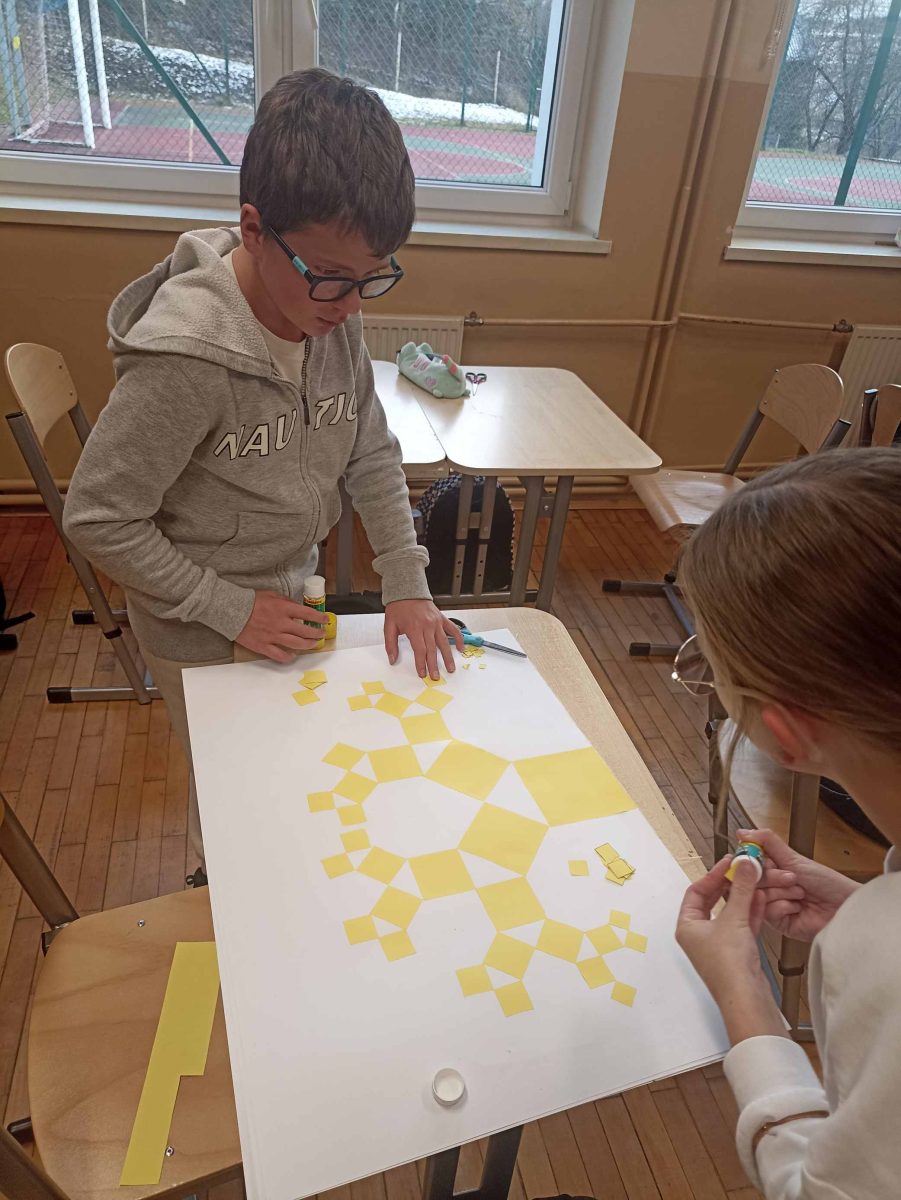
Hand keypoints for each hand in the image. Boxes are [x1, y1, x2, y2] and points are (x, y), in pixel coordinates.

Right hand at [235, 590, 326, 663]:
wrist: (231, 610)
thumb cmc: (251, 601)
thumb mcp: (271, 595)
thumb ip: (286, 601)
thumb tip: (297, 608)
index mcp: (283, 609)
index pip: (308, 614)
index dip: (320, 618)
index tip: (326, 620)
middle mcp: (281, 623)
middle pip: (305, 632)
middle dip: (317, 633)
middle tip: (321, 634)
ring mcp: (272, 636)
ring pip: (296, 644)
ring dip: (308, 645)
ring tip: (313, 644)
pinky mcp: (263, 646)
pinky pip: (279, 655)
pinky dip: (288, 657)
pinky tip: (293, 656)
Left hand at [384, 601, 464, 679]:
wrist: (407, 591)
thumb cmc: (398, 608)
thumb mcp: (389, 625)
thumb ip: (390, 644)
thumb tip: (392, 659)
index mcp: (414, 628)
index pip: (419, 650)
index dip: (421, 663)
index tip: (422, 674)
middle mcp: (427, 626)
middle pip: (432, 649)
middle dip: (434, 665)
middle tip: (436, 677)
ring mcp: (436, 622)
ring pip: (444, 642)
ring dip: (448, 657)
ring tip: (451, 668)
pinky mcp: (442, 618)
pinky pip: (452, 629)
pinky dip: (458, 639)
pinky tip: (461, 648)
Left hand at [676, 856, 786, 1043]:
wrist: (746, 999)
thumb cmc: (729, 962)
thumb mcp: (734, 919)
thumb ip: (741, 889)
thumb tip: (745, 863)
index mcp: (687, 926)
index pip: (695, 891)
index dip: (712, 875)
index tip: (729, 862)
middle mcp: (699, 934)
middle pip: (712, 901)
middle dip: (729, 885)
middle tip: (743, 869)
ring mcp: (718, 944)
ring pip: (729, 913)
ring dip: (742, 897)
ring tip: (755, 879)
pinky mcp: (736, 952)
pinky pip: (742, 925)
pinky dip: (751, 912)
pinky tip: (762, 898)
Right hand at [737, 827, 860, 941]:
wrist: (845, 907)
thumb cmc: (828, 883)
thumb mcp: (795, 858)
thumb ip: (767, 842)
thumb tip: (743, 832)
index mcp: (774, 870)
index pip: (749, 864)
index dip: (750, 863)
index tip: (755, 860)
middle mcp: (772, 887)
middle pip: (752, 880)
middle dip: (774, 877)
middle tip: (792, 877)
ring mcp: (774, 905)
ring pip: (759, 896)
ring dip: (782, 892)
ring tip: (800, 894)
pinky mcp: (779, 923)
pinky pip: (768, 912)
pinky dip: (783, 907)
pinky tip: (797, 908)